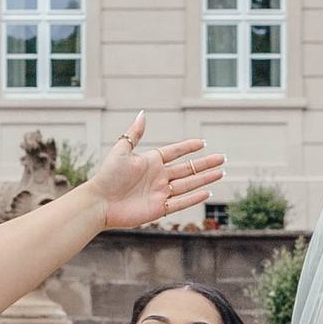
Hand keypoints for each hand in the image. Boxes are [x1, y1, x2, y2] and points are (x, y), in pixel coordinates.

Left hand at [86, 117, 225, 233]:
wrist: (100, 202)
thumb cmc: (107, 176)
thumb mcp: (121, 151)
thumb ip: (134, 134)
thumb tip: (143, 114)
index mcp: (151, 161)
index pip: (175, 152)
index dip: (189, 147)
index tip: (203, 143)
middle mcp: (158, 176)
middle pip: (187, 169)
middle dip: (205, 164)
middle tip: (222, 158)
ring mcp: (160, 193)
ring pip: (188, 184)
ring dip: (205, 178)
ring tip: (221, 172)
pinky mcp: (159, 208)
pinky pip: (181, 202)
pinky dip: (194, 198)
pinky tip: (207, 192)